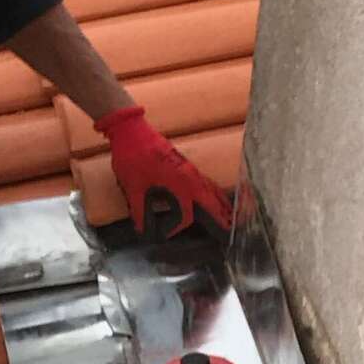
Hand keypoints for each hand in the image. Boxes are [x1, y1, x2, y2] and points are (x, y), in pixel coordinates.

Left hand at [96, 104, 233, 239]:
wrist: (133, 130)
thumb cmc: (133, 158)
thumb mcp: (133, 188)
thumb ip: (140, 212)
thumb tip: (143, 231)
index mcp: (180, 184)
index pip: (186, 215)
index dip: (174, 227)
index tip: (160, 233)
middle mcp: (190, 177)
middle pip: (211, 202)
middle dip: (221, 217)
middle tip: (231, 231)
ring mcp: (191, 170)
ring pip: (212, 190)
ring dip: (221, 204)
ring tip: (230, 217)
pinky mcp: (187, 165)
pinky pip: (207, 182)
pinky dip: (214, 192)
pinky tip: (216, 196)